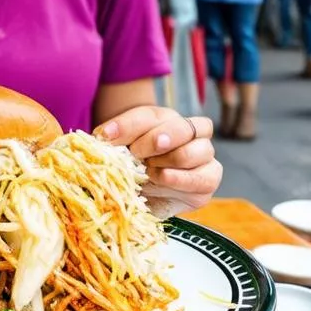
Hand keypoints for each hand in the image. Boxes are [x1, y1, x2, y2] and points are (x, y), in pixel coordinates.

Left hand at [95, 106, 221, 219]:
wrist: (143, 194)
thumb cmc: (132, 167)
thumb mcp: (119, 152)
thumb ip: (113, 142)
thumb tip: (102, 137)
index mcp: (165, 120)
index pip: (149, 116)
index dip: (128, 125)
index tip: (106, 136)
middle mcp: (190, 133)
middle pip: (183, 127)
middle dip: (156, 139)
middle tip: (137, 152)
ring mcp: (203, 155)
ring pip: (199, 149)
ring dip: (170, 160)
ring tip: (150, 171)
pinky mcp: (208, 180)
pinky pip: (204, 177)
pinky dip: (181, 178)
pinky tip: (163, 178)